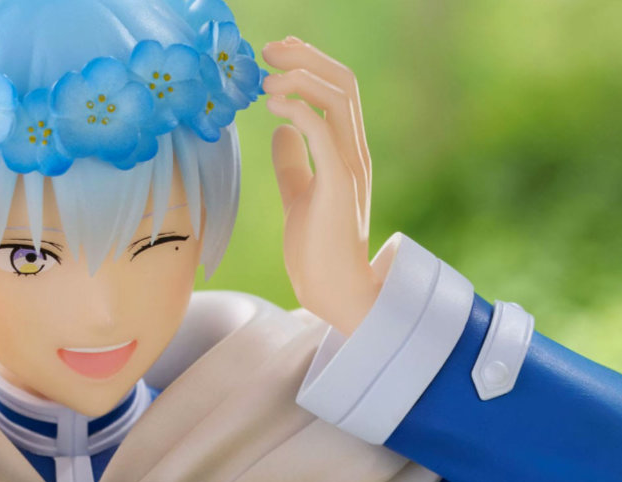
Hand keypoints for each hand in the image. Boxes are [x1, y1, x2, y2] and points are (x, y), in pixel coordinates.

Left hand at [262, 37, 379, 336]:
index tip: (278, 55)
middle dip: (307, 57)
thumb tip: (280, 131)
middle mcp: (355, 152)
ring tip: (266, 78)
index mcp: (347, 152)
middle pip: (344, 82)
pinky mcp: (338, 183)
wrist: (333, 291)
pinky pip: (324, 130)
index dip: (311, 64)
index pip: (340, 91)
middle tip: (269, 50)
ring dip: (301, 76)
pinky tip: (273, 105)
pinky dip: (299, 108)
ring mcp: (351, 166)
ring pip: (339, 97)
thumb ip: (293, 162)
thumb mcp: (299, 195)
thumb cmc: (317, 249)